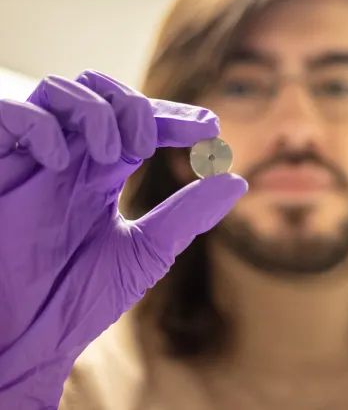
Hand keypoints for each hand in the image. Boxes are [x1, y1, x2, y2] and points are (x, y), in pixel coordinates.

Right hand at [0, 70, 246, 407]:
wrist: (23, 342)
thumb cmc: (78, 299)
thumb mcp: (145, 251)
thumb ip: (187, 214)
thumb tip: (237, 181)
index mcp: (101, 175)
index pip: (140, 125)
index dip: (174, 117)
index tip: (211, 126)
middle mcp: (70, 159)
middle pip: (101, 93)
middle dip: (135, 106)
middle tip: (154, 140)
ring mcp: (32, 160)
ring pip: (60, 93)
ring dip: (97, 112)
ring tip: (117, 154)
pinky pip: (8, 115)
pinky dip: (40, 125)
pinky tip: (63, 161)